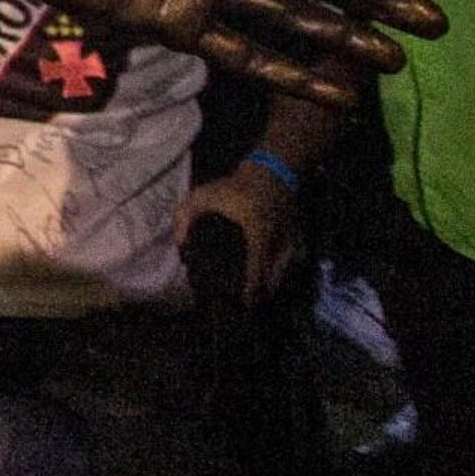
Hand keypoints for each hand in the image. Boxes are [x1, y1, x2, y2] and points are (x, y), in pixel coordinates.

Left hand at [174, 161, 295, 307]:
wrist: (272, 170)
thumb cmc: (236, 185)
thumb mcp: (204, 195)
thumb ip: (186, 216)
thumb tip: (179, 243)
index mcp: (257, 234)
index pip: (256, 269)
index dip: (251, 288)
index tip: (244, 302)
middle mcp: (277, 242)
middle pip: (272, 277)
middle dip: (260, 293)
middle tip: (248, 305)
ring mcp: (289, 240)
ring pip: (282, 272)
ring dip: (270, 285)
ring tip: (257, 298)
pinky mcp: (295, 238)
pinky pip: (288, 263)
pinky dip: (279, 273)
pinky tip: (270, 280)